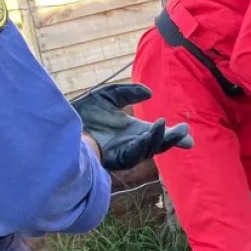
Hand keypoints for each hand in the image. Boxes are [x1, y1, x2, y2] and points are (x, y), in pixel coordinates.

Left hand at [71, 83, 193, 170]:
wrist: (61, 126)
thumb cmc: (82, 113)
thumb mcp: (108, 96)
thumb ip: (128, 92)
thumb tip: (150, 94)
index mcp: (133, 131)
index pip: (158, 133)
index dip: (173, 134)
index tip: (188, 131)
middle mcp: (132, 143)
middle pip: (159, 145)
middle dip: (174, 141)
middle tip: (189, 136)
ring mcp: (125, 151)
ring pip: (150, 149)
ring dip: (164, 140)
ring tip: (174, 129)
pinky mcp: (117, 157)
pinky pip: (137, 151)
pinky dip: (148, 141)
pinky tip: (155, 129)